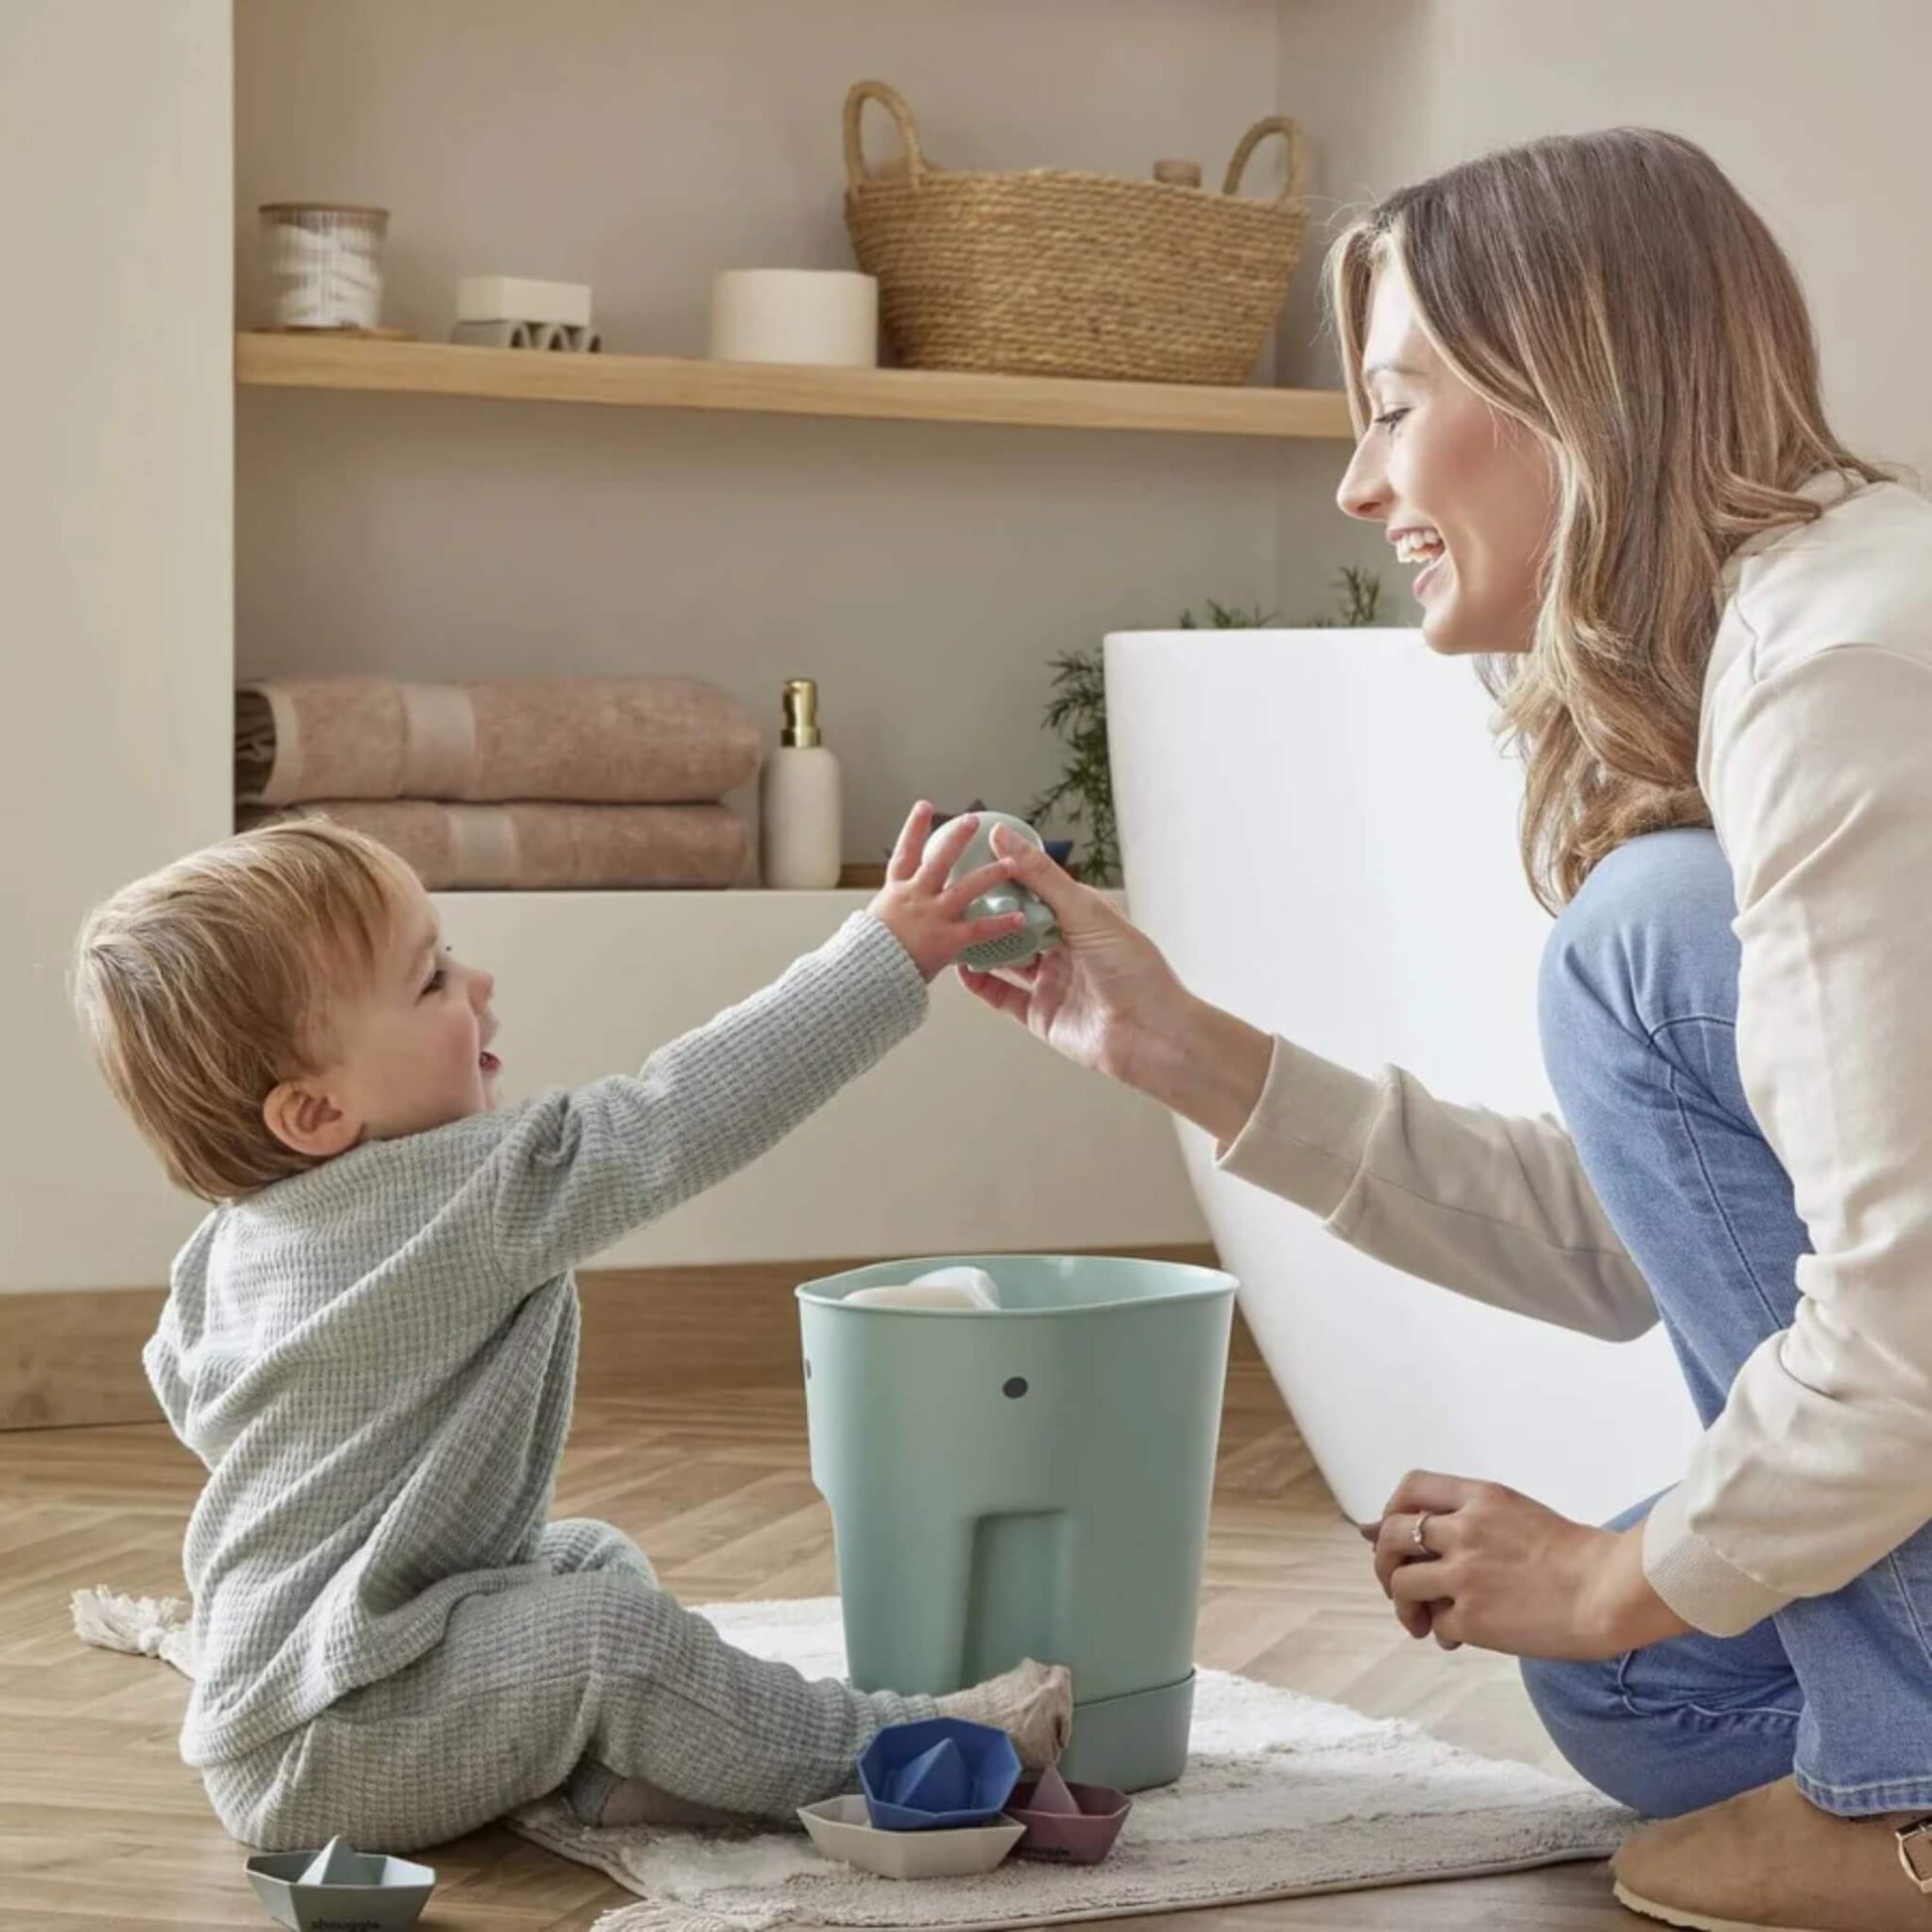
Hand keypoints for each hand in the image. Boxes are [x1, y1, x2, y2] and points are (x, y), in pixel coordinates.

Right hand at [867, 804, 1029, 982]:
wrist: (857, 981)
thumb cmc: (859, 963)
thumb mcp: (866, 932)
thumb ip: (887, 921)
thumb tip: (888, 919)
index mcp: (894, 895)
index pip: (905, 855)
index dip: (914, 829)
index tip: (924, 807)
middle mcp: (913, 899)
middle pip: (938, 860)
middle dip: (957, 838)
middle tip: (972, 820)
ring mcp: (931, 916)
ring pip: (966, 887)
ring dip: (989, 873)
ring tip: (1009, 863)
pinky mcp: (945, 940)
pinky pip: (979, 929)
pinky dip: (1000, 924)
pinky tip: (1019, 919)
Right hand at [952, 826, 1188, 1083]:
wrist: (1150, 1035)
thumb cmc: (1133, 968)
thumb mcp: (1085, 911)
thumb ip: (1041, 876)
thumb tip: (1002, 836)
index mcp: (1081, 918)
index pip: (1035, 889)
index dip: (1005, 875)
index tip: (971, 859)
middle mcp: (1065, 948)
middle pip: (1016, 925)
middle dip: (986, 911)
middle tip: (951, 895)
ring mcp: (1051, 982)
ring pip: (1005, 960)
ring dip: (979, 946)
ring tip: (948, 928)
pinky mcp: (1040, 1014)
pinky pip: (1002, 996)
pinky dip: (980, 983)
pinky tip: (960, 968)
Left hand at [1364, 1470, 1692, 1660]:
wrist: (1613, 1590)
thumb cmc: (1576, 1557)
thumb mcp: (1518, 1515)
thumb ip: (1470, 1519)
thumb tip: (1416, 1532)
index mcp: (1481, 1498)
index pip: (1411, 1488)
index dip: (1393, 1511)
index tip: (1397, 1533)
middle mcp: (1464, 1530)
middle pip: (1390, 1535)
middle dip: (1383, 1562)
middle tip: (1398, 1584)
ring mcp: (1465, 1573)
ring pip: (1400, 1583)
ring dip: (1403, 1605)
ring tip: (1420, 1620)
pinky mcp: (1472, 1616)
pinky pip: (1436, 1624)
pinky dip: (1440, 1633)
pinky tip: (1458, 1637)